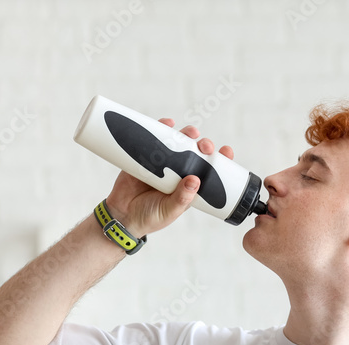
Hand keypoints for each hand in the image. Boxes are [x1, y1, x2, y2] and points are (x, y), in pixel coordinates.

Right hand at [104, 119, 233, 237]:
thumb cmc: (150, 217)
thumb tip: (195, 180)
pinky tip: (167, 123)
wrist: (122, 216)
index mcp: (189, 186)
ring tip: (190, 133)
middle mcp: (178, 172)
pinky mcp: (145, 157)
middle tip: (204, 146)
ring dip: (186, 134)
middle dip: (203, 146)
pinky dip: (162, 128)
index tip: (227, 151)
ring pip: (178, 143)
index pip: (209, 171)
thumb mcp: (169, 211)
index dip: (219, 160)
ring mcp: (162, 163)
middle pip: (195, 153)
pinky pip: (155, 139)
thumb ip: (181, 198)